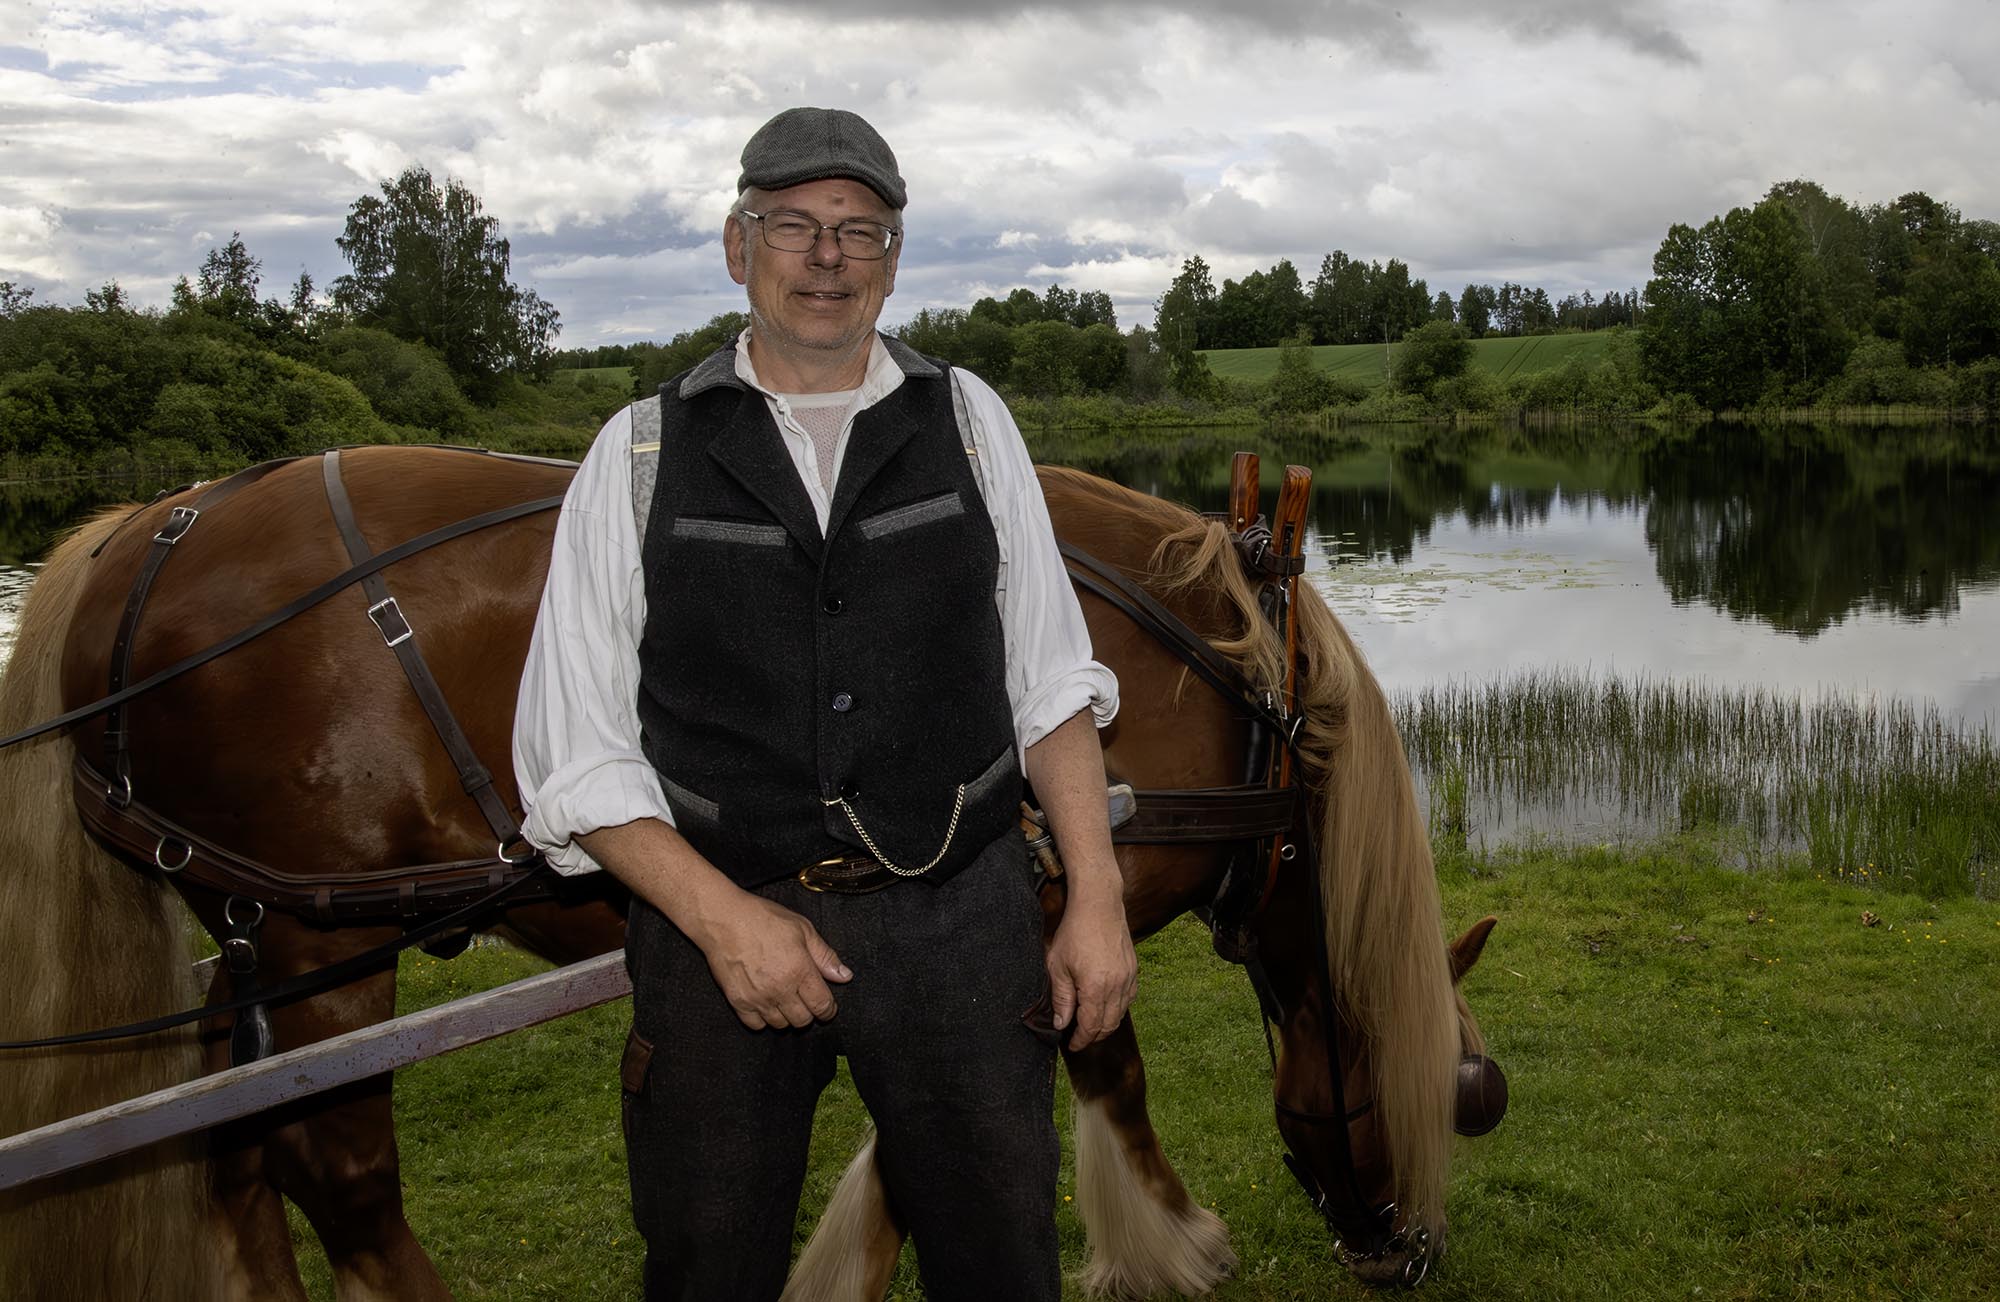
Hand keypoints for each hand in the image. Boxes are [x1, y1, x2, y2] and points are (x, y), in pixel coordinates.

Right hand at [691, 889, 852, 1030]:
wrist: (723, 919)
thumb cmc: (763, 919)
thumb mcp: (802, 929)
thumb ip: (825, 956)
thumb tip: (844, 976)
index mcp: (799, 971)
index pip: (822, 1005)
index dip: (829, 1010)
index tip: (828, 1007)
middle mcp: (780, 989)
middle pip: (803, 1020)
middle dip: (809, 1013)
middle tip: (805, 999)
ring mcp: (757, 998)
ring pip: (780, 1025)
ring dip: (787, 1016)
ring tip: (785, 999)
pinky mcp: (737, 1001)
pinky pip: (756, 1025)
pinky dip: (763, 1019)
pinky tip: (765, 1003)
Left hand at [1045, 872, 1136, 1048]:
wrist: (1099, 904)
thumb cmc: (1074, 932)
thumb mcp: (1058, 965)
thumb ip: (1061, 998)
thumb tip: (1061, 1023)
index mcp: (1096, 988)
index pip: (1091, 1026)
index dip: (1081, 1040)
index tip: (1072, 1045)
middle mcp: (1117, 986)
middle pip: (1109, 1024)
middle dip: (1094, 1036)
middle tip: (1080, 1038)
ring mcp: (1128, 978)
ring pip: (1121, 1013)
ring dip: (1107, 1024)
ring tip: (1091, 1025)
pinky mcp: (1134, 969)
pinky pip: (1129, 998)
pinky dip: (1118, 1008)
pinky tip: (1106, 1005)